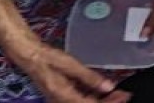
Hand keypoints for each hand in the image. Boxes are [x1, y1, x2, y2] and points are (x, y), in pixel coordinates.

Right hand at [11, 41, 130, 102]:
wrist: (30, 56)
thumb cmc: (47, 58)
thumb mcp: (71, 65)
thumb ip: (90, 77)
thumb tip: (108, 86)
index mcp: (65, 97)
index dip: (110, 102)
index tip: (123, 96)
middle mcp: (62, 101)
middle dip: (107, 102)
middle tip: (123, 94)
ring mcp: (61, 98)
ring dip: (101, 99)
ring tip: (115, 92)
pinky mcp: (62, 93)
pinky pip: (79, 99)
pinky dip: (92, 95)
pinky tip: (101, 90)